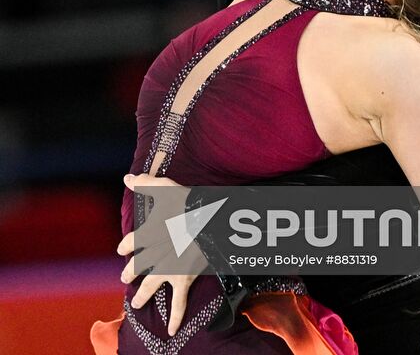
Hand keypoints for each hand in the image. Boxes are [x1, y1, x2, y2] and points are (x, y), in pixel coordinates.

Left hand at [118, 172, 207, 336]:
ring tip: (136, 303)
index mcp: (148, 233)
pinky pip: (178, 302)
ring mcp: (167, 269)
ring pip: (150, 286)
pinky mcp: (182, 278)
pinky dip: (174, 317)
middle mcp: (153, 254)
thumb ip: (145, 183)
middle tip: (124, 277)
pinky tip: (169, 330)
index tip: (122, 249)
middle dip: (130, 273)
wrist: (208, 220)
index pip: (131, 242)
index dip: (125, 246)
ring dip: (142, 296)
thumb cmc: (187, 201)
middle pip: (136, 266)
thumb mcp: (165, 187)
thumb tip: (127, 178)